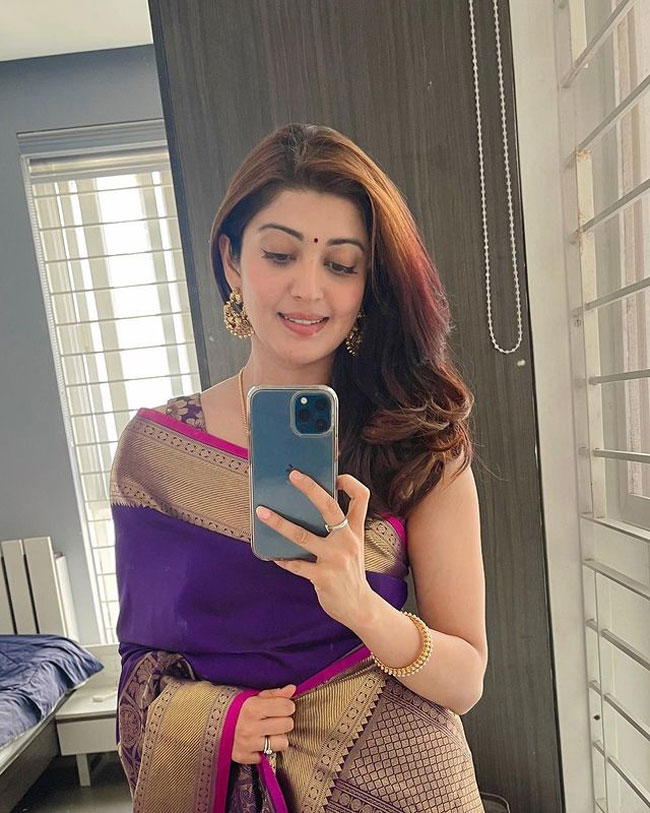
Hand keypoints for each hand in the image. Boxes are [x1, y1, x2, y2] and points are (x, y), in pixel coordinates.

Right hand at [232, 684, 295, 764]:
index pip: (287, 707)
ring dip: (277, 738)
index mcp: (253, 708)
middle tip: (274, 720)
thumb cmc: (235, 707)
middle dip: (284, 721)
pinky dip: (263, 750)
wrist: (208, 723)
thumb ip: (274, 694)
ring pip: (282, 743)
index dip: (287, 706)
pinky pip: (267, 755)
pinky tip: (257, 742)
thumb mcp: (253, 696)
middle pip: (287, 725)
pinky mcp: (243, 757)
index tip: (282, 707)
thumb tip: (292, 688)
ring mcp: (247, 744)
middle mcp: (250, 727)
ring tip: (269, 732)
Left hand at [255, 471, 374, 628]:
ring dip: (279, 523)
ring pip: (302, 535)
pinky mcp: (323, 577)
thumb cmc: (350, 572)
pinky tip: (272, 555)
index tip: (334, 475)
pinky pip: (296, 564)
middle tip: (292, 475)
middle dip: (310, 488)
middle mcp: (347, 540)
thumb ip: (341, 528)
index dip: (349, 481)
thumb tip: (310, 508)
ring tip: (262, 512)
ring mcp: (335, 559)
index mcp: (355, 530)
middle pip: (329, 507)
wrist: (360, 607)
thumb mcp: (354, 546)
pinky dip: (282, 558)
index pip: (361, 497)